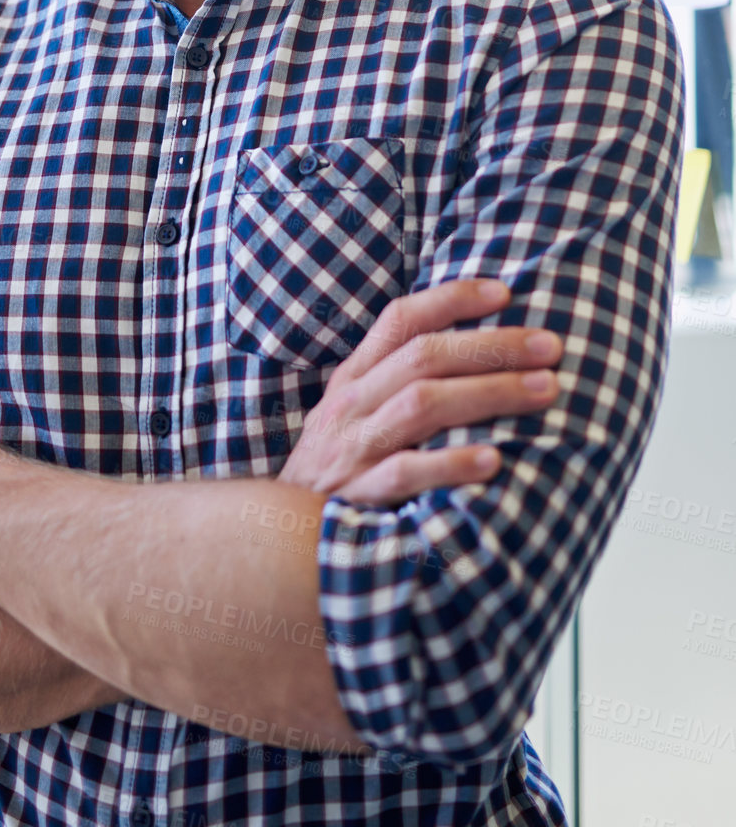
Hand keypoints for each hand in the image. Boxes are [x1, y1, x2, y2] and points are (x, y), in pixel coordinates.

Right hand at [277, 280, 561, 503]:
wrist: (275, 535)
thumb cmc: (337, 468)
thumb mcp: (352, 413)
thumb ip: (394, 380)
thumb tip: (473, 348)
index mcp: (354, 378)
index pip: (400, 320)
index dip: (451, 299)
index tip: (505, 292)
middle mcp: (352, 404)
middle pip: (424, 357)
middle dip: (493, 345)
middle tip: (551, 346)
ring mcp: (353, 448)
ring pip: (422, 405)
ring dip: (489, 393)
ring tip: (544, 390)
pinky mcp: (358, 496)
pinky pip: (406, 473)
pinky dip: (451, 464)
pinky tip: (494, 461)